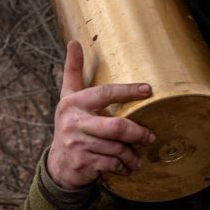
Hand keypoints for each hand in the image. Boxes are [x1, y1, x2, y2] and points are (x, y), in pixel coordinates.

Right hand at [46, 41, 155, 190]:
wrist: (59, 163)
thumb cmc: (70, 124)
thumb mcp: (68, 98)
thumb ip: (73, 71)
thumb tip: (74, 42)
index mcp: (73, 103)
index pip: (105, 93)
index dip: (128, 91)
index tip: (148, 90)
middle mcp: (74, 123)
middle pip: (116, 127)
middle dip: (138, 132)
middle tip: (150, 136)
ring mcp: (77, 144)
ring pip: (117, 148)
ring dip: (132, 154)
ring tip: (139, 156)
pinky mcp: (83, 163)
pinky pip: (112, 164)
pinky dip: (123, 166)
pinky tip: (126, 166)